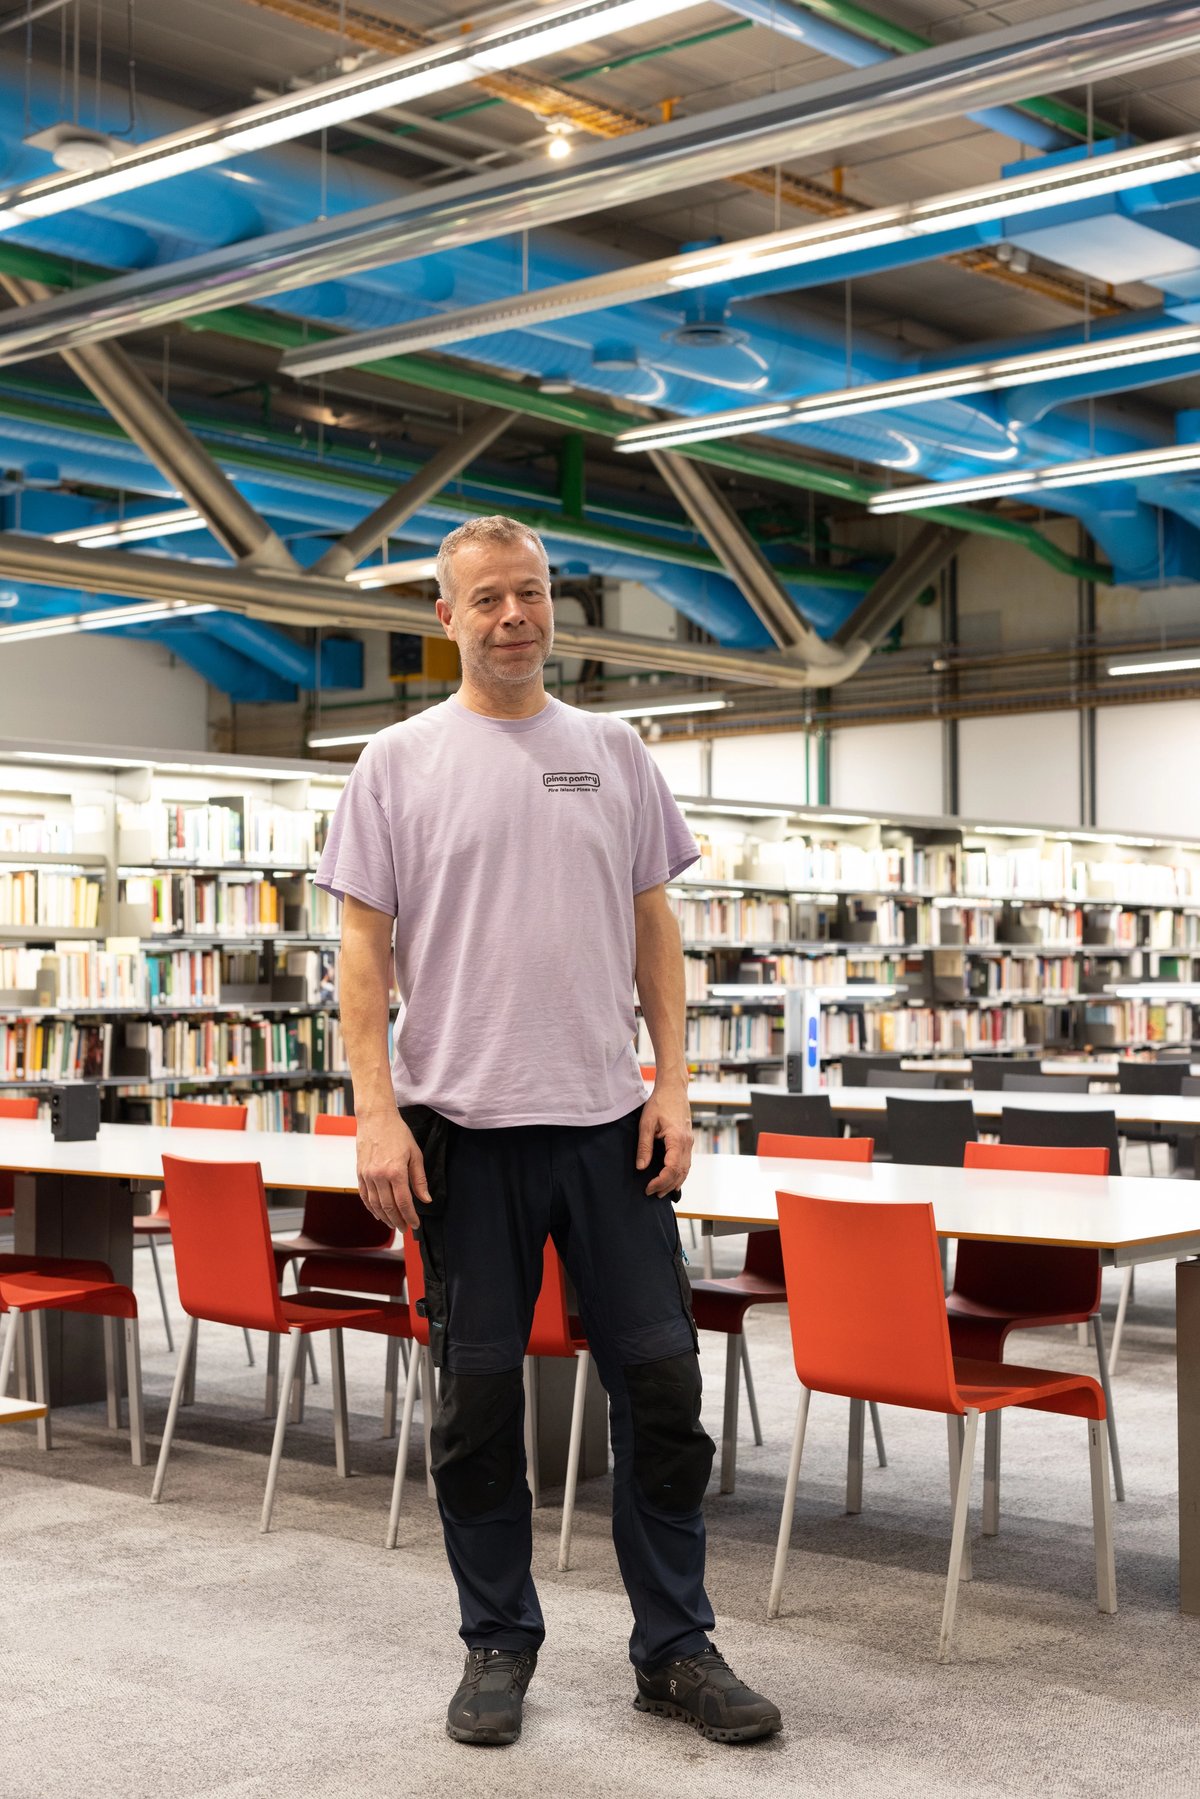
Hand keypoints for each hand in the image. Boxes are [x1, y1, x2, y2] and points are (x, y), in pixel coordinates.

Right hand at [355, 1109, 430, 1231]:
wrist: (376, 1118)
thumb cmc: (398, 1133)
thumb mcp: (415, 1154)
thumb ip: (419, 1179)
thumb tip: (425, 1200)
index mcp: (396, 1171)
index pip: (403, 1202)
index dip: (410, 1216)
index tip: (415, 1224)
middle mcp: (379, 1176)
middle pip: (388, 1207)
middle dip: (398, 1221)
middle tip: (404, 1228)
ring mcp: (367, 1175)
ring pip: (375, 1205)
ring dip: (384, 1218)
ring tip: (393, 1224)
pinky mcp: (359, 1173)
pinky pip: (364, 1196)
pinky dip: (371, 1208)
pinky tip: (378, 1214)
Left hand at [636, 1083, 692, 1197]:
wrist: (673, 1089)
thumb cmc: (660, 1103)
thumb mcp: (646, 1124)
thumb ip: (644, 1146)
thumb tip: (641, 1167)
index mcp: (677, 1140)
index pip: (672, 1169)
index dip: (660, 1182)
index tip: (648, 1188)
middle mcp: (687, 1144)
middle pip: (680, 1173)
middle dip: (667, 1186)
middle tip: (652, 1194)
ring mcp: (689, 1142)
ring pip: (686, 1169)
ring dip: (674, 1182)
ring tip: (661, 1191)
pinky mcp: (688, 1141)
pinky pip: (687, 1162)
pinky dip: (680, 1174)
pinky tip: (672, 1179)